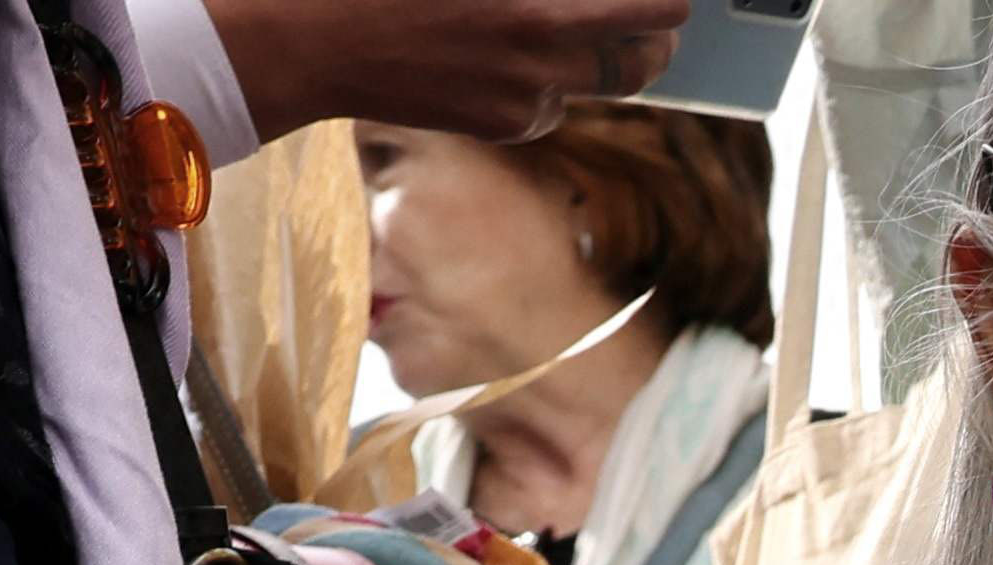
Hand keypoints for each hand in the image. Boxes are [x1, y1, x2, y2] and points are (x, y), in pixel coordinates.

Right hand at [209, 0, 687, 137]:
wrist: (317, 39)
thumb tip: (581, 0)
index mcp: (541, 4)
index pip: (649, 8)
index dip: (666, 5)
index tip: (675, 4)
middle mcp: (546, 47)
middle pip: (642, 61)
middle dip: (655, 42)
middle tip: (657, 26)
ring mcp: (529, 94)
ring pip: (600, 87)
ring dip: (603, 65)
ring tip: (587, 39)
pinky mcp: (506, 125)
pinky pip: (549, 107)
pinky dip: (545, 86)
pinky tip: (506, 60)